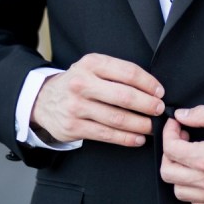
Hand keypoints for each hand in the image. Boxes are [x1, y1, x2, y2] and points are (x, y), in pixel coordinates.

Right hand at [30, 53, 164, 146]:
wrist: (43, 100)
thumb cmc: (77, 83)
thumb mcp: (92, 68)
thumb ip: (116, 73)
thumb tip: (151, 88)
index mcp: (91, 64)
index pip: (127, 72)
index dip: (148, 83)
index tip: (159, 92)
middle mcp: (82, 84)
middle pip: (124, 96)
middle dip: (147, 105)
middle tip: (159, 110)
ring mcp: (76, 107)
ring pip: (117, 118)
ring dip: (141, 124)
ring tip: (153, 126)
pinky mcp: (74, 127)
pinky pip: (107, 134)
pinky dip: (126, 138)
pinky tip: (138, 138)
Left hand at [160, 106, 203, 203]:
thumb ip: (202, 114)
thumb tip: (182, 115)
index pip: (171, 149)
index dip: (169, 133)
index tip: (177, 125)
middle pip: (168, 173)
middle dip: (169, 154)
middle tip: (181, 140)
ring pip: (179, 192)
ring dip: (179, 174)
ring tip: (190, 159)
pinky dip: (193, 193)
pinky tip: (201, 178)